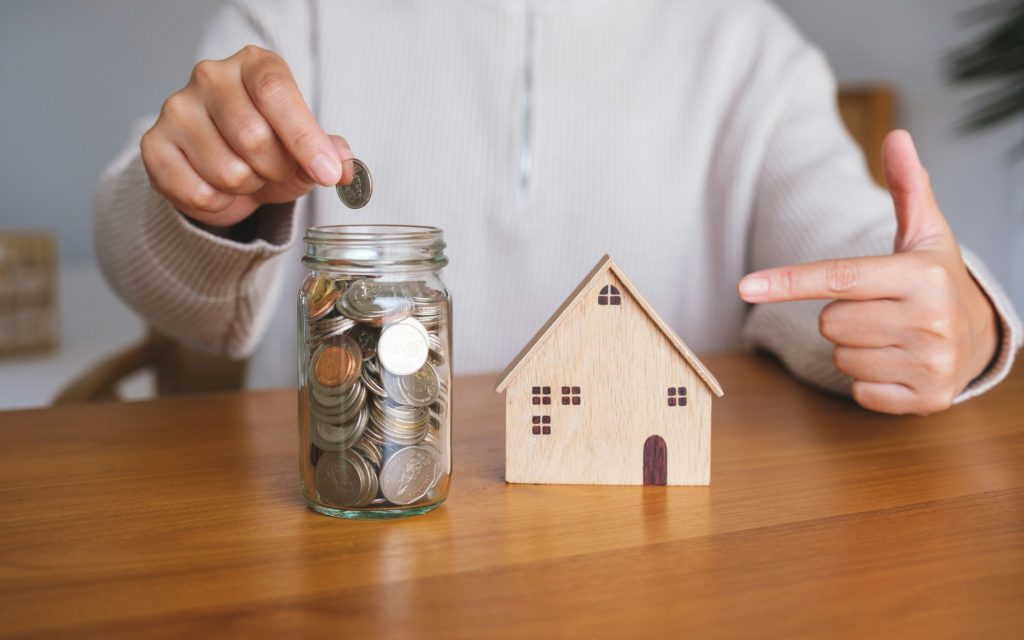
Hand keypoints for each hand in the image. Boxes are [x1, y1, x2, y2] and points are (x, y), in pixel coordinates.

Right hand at [140, 45, 352, 227]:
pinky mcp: (153, 146)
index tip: (327, 173)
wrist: (226, 173)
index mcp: (255, 65)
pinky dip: (219, 203)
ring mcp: (176, 109)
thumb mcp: (308, 150)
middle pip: (254, 138)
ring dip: (247, 188)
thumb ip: (330, 154)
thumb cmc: (272, 150)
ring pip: (227, 172)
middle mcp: (210, 77)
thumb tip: (343, 167)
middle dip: (276, 170)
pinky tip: (218, 187)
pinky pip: (198, 193)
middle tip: (275, 170)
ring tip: (246, 175)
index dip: (304, 138)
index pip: (275, 92)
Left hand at [738, 130, 997, 414]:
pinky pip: (858, 391)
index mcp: (923, 277)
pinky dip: (868, 379)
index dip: (789, 281)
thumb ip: (908, 187)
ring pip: (840, 357)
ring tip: (890, 335)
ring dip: (853, 347)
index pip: (840, 278)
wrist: (980, 338)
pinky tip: (897, 363)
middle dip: (840, 315)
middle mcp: (930, 321)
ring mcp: (929, 365)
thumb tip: (896, 137)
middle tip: (877, 308)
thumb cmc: (934, 280)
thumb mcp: (925, 233)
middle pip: (829, 323)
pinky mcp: (924, 401)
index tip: (745, 286)